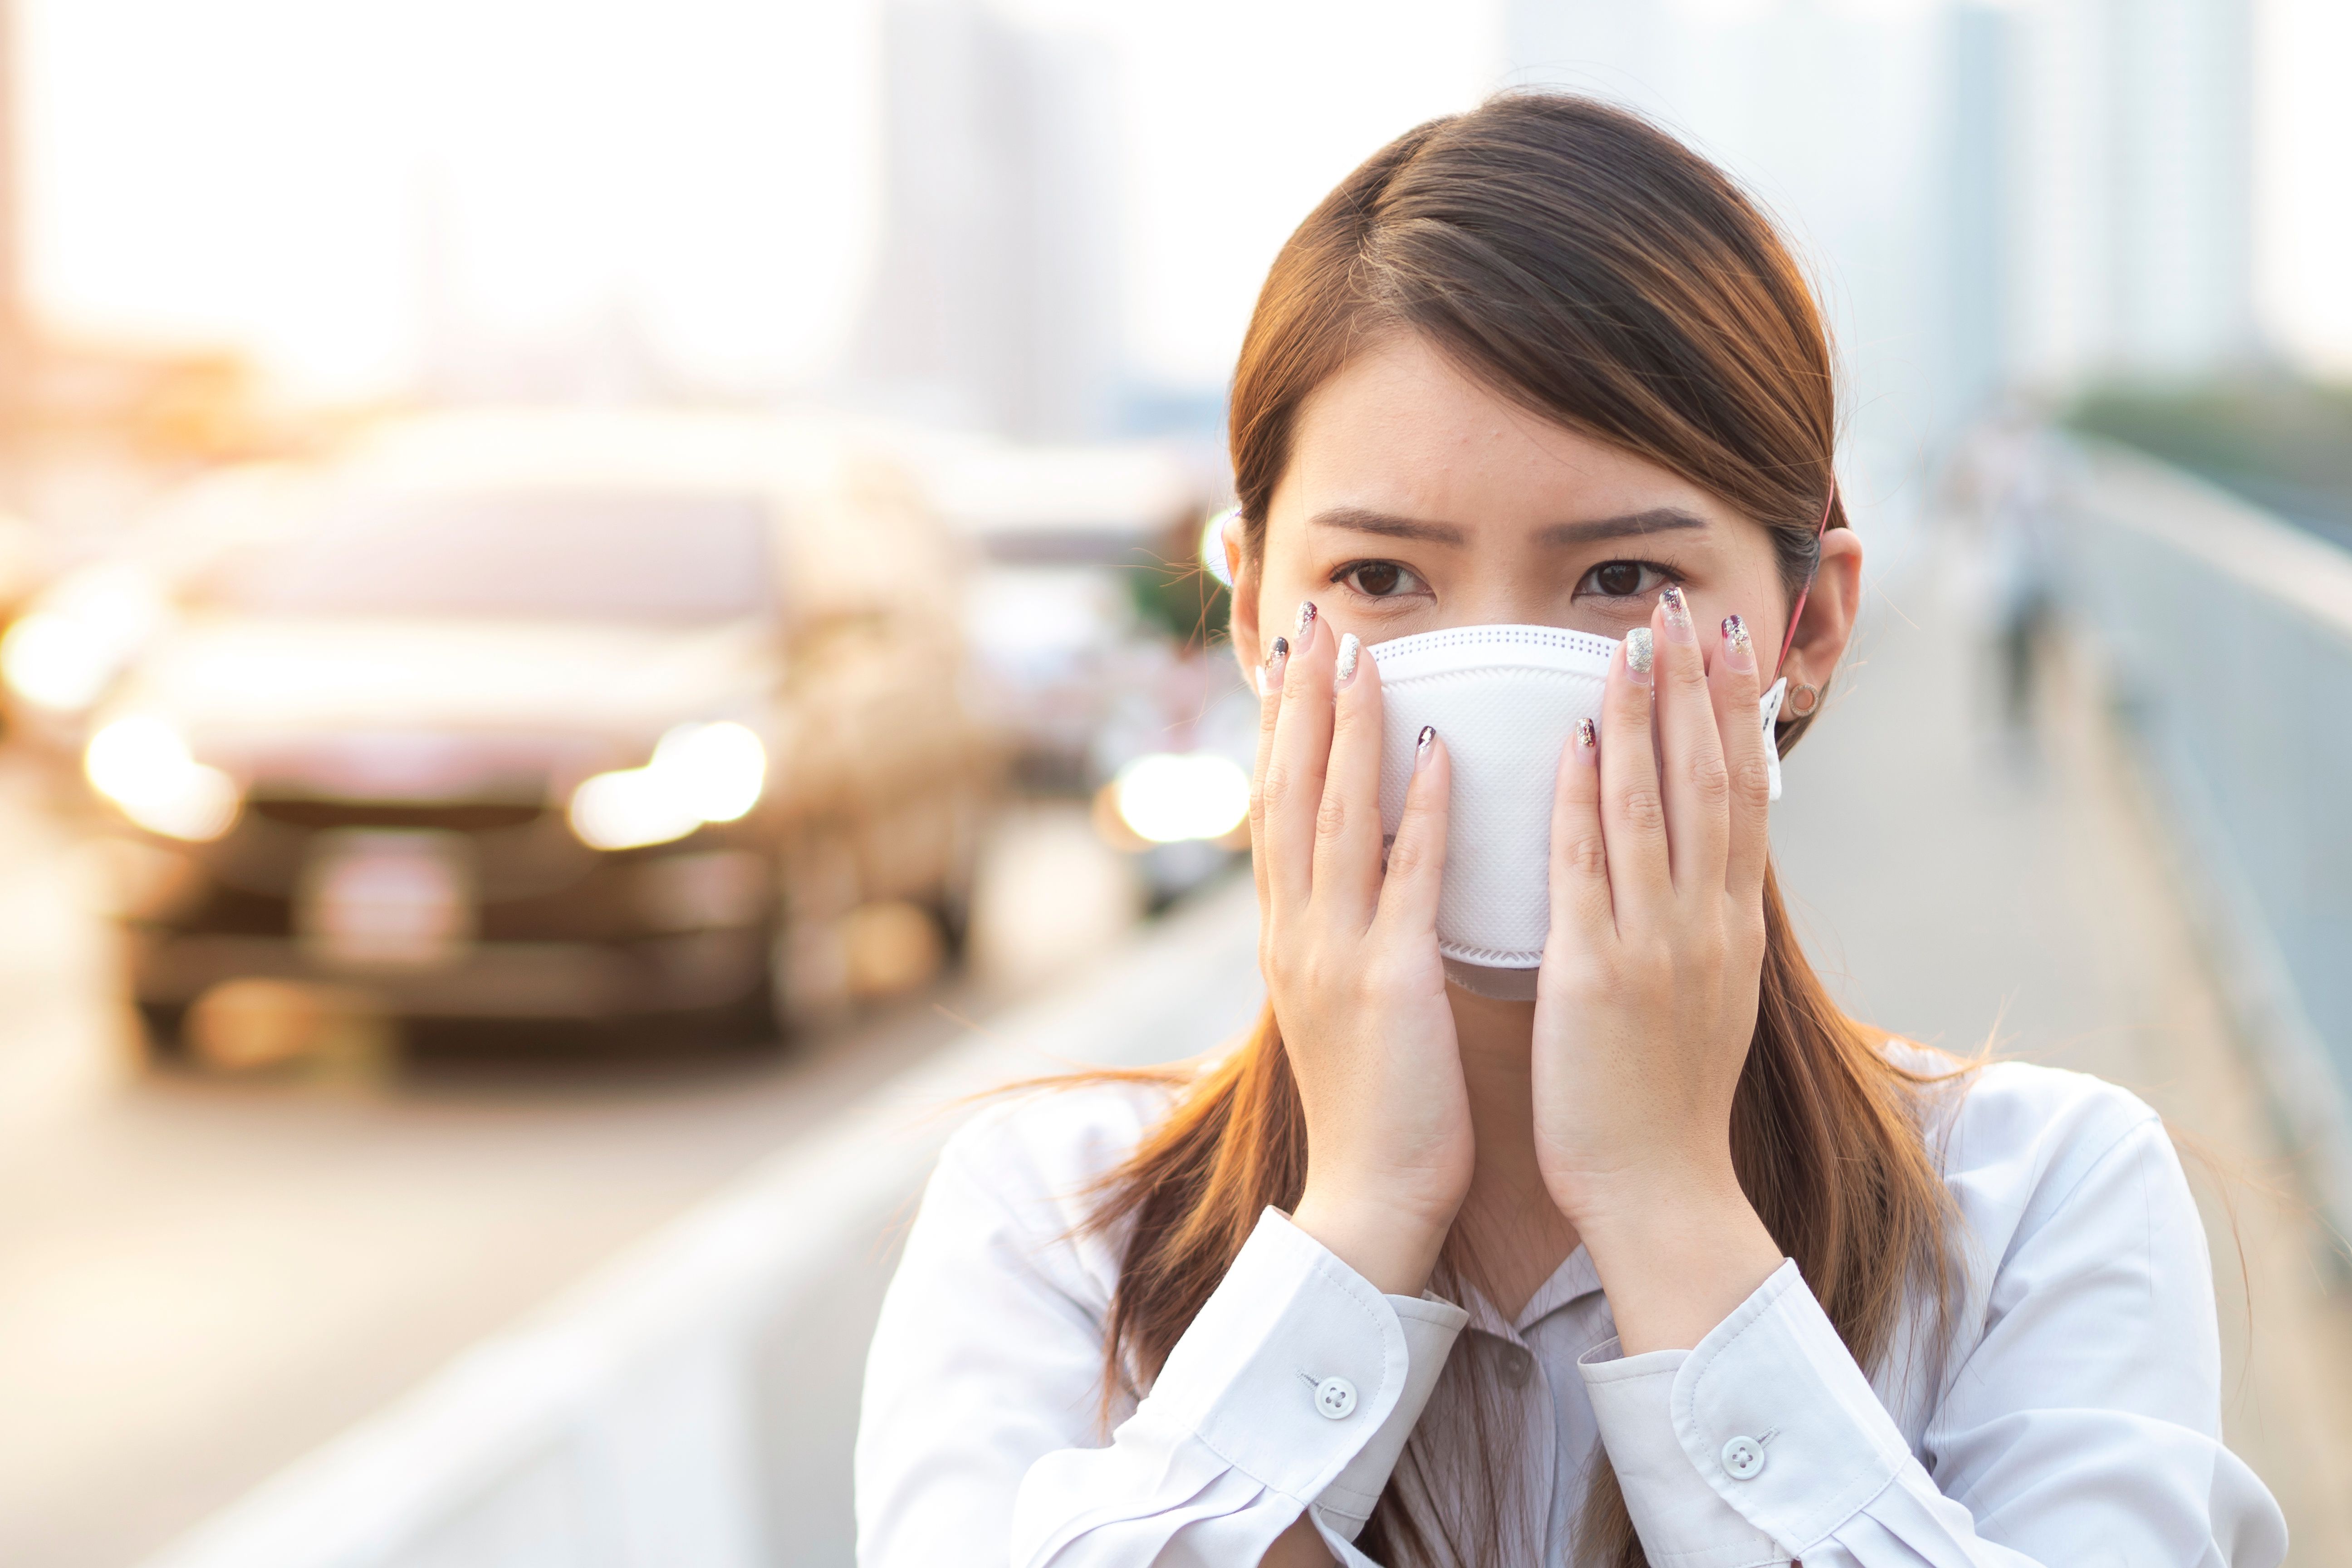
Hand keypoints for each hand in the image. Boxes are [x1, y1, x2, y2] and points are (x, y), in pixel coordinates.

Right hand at [1252, 604, 1468, 1296]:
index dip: (1283, 729)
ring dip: (1350, 729)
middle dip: (1304, 704)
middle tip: (1317, 624)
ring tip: (1365, 654)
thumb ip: (1355, 928)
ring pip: (1336, 818)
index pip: (1277, 809)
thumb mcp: (1348, 1001)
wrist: (1370, 1203)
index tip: (1295, 660)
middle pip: (1290, 793)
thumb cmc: (1377, 1105)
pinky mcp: (1390, 985)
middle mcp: (1299, 933)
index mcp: (1291, 936)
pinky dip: (1421, 810)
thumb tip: (1377, 863)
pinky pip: (1407, 880)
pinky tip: (1439, 749)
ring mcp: (1337, 955)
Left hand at [1531, 588, 1783, 1351]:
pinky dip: (1584, 800)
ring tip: (1631, 639)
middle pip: (1710, 778)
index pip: (1742, 791)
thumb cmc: (1665, 1099)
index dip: (1735, 710)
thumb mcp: (1704, 993)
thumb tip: (1696, 854)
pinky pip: (1589, 871)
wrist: (1662, 1194)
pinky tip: (1572, 739)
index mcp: (1729, 924)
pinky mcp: (1597, 974)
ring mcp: (1656, 944)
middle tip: (1687, 603)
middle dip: (1697, 685)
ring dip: (1641, 716)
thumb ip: (1697, 918)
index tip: (1728, 638)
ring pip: (1653, 806)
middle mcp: (1705, 921)